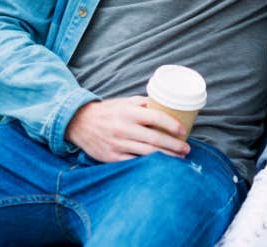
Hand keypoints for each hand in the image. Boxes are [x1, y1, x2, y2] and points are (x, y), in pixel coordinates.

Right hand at [64, 96, 190, 162]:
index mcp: (128, 112)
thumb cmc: (106, 111)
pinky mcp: (112, 157)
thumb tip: (165, 105)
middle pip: (155, 139)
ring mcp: (118, 144)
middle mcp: (124, 128)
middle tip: (187, 149)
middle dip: (175, 146)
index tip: (183, 131)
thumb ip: (143, 103)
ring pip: (148, 153)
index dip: (172, 125)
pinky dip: (149, 164)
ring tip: (179, 158)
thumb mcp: (124, 102)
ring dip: (167, 157)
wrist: (79, 123)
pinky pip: (134, 162)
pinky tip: (160, 165)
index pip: (156, 118)